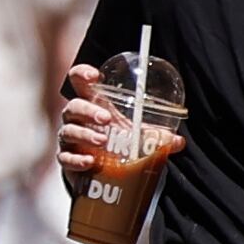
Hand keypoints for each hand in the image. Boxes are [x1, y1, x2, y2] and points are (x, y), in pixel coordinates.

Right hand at [55, 63, 184, 183]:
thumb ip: (156, 136)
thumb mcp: (136, 135)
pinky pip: (66, 157)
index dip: (82, 74)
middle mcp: (77, 119)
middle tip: (106, 118)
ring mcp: (69, 139)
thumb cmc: (116, 142)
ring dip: (85, 135)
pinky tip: (89, 162)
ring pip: (69, 131)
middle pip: (73, 107)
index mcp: (92, 104)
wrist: (100, 169)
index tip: (94, 76)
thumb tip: (177, 142)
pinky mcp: (66, 159)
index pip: (79, 81)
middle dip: (88, 111)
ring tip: (102, 141)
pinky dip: (77, 159)